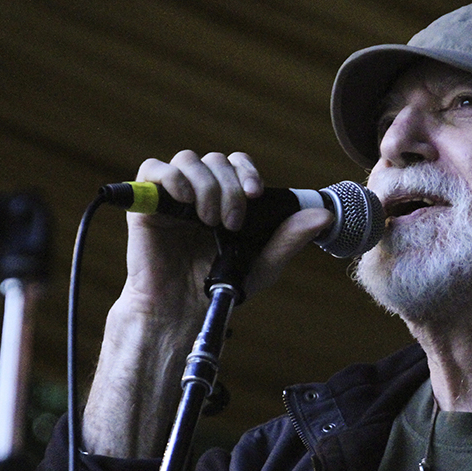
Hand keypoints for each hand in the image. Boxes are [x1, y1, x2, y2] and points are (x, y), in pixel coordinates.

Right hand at [120, 150, 333, 321]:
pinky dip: (171, 177)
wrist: (184, 311)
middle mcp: (200, 192)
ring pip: (188, 160)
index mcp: (226, 199)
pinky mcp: (147, 203)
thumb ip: (290, 238)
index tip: (256, 194)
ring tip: (209, 221)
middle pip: (216, 160)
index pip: (237, 164)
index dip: (247, 172)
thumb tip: (325, 215)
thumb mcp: (263, 263)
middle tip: (232, 222)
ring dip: (205, 185)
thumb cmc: (221, 287)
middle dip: (229, 187)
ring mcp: (173, 196)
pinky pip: (154, 169)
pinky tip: (185, 201)